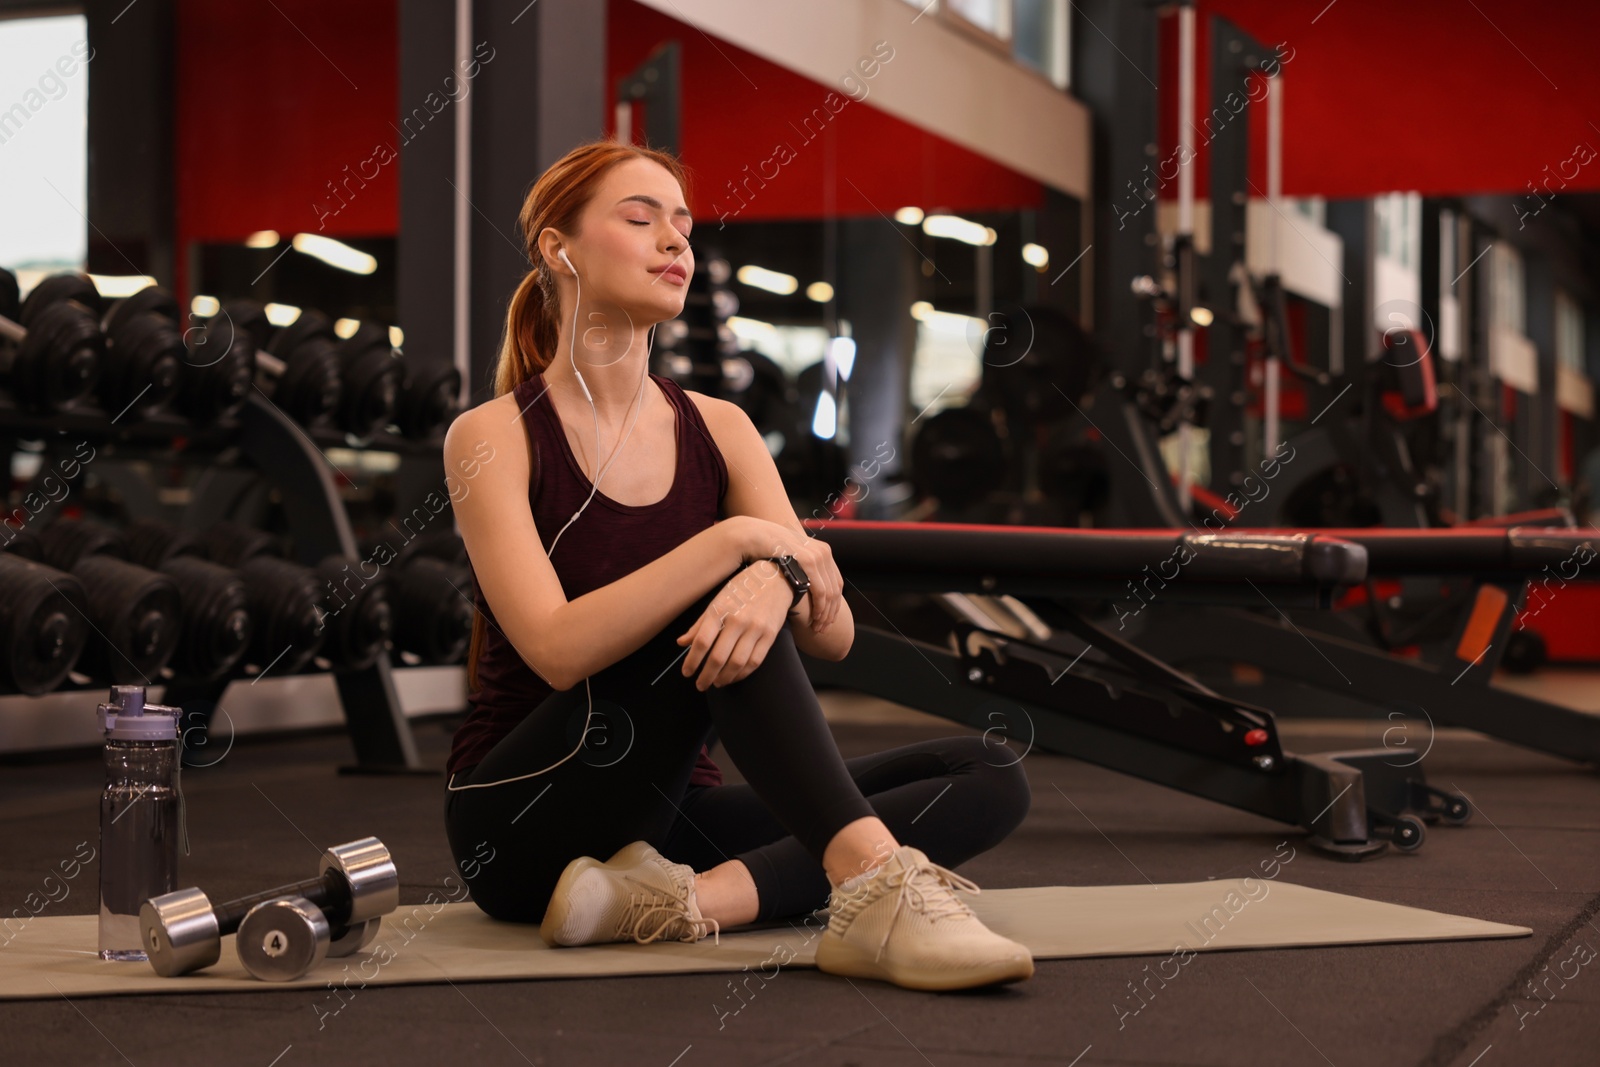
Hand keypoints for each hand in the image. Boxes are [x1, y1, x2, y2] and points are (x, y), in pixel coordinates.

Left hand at [675, 562, 790, 689]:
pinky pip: (755, 661)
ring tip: (717, 683)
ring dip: (725, 678)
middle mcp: (737, 620)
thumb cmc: (742, 588)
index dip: (692, 661)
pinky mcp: (770, 635)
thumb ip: (699, 624)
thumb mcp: (717, 600)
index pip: (702, 642)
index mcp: (720, 610)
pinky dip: (743, 673)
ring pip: (737, 663)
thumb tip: (681, 643)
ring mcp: (756, 628)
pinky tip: (734, 677)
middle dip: (707, 676)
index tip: (687, 673)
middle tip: (700, 686)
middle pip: (718, 657)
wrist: (775, 577)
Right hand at [737, 518, 842, 634]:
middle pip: (836, 589)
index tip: (828, 621)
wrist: (755, 537)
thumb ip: (802, 571)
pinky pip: (821, 591)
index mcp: (823, 551)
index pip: (836, 583)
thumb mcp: (791, 561)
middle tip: (823, 629)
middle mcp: (824, 552)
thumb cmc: (769, 552)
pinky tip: (815, 619)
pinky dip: (820, 608)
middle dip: (831, 613)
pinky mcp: (809, 561)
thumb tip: (808, 586)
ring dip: (825, 614)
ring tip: (818, 628)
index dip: (834, 605)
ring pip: (831, 594)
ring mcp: (818, 555)